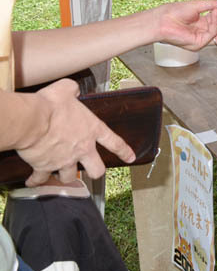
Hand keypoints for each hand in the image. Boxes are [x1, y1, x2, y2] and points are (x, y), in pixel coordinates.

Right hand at [19, 79, 134, 185]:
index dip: (124, 151)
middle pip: (97, 169)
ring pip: (70, 177)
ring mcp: (64, 160)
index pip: (114, 142)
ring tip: (61, 173)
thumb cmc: (50, 105)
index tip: (130, 158)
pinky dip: (37, 180)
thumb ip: (73, 90)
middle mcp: (81, 148)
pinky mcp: (44, 167)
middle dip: (95, 171)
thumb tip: (72, 90)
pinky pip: (41, 178)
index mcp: (92, 130)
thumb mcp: (66, 89)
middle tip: (91, 169)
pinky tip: (34, 180)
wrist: (31, 121)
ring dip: (65, 175)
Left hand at [153, 0, 216, 50]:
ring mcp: (202, 38)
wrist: (162, 19)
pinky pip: (213, 34)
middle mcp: (204, 31)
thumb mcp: (198, 4)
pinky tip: (214, 13)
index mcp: (204, 22)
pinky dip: (215, 23)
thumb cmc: (173, 12)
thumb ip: (215, 4)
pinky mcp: (199, 43)